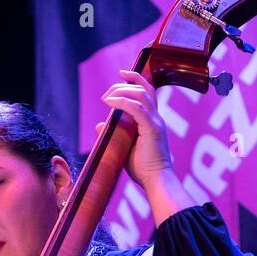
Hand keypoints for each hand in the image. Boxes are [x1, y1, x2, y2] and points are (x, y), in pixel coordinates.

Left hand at [97, 69, 173, 189]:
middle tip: (106, 93)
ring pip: (141, 95)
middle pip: (144, 89)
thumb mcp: (124, 147)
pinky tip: (110, 103)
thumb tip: (99, 125)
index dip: (136, 80)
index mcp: (153, 121)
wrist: (156, 182)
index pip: (147, 92)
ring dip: (122, 91)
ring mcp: (156, 122)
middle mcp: (157, 118)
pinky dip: (122, 102)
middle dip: (124, 85)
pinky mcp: (152, 129)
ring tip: (106, 97)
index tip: (122, 74)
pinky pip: (137, 108)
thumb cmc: (143, 169)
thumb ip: (114, 134)